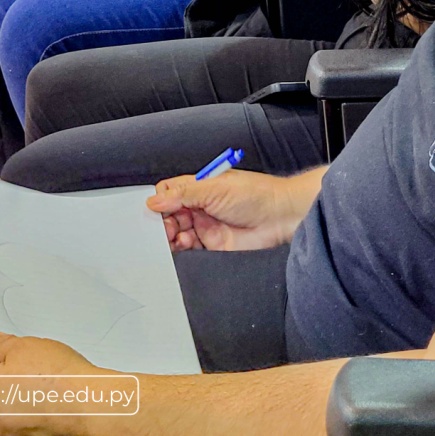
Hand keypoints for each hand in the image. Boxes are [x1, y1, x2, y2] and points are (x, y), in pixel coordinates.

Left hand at [0, 331, 96, 435]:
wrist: (83, 402)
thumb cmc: (52, 371)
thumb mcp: (24, 346)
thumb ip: (0, 344)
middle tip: (22, 352)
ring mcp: (7, 426)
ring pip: (2, 399)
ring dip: (11, 385)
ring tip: (36, 369)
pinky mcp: (25, 432)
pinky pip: (17, 410)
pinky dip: (23, 399)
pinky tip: (42, 387)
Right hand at [147, 169, 302, 250]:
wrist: (280, 217)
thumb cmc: (255, 194)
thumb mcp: (214, 188)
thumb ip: (183, 194)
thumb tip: (154, 200)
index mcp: (201, 186)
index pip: (170, 191)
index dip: (160, 200)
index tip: (155, 208)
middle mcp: (201, 205)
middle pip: (170, 214)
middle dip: (162, 220)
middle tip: (162, 226)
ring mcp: (207, 225)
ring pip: (177, 232)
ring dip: (170, 235)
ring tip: (174, 235)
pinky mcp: (213, 244)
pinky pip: (190, 248)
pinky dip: (181, 248)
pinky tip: (183, 243)